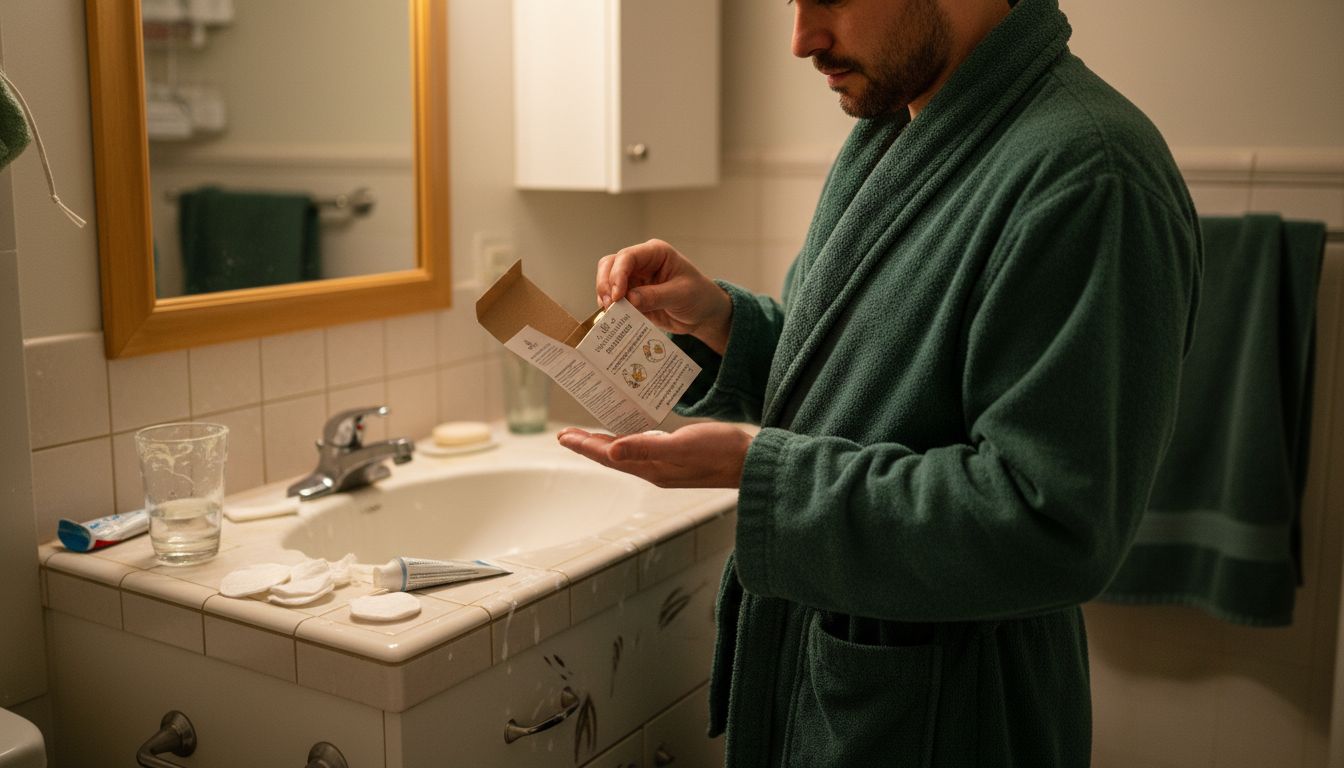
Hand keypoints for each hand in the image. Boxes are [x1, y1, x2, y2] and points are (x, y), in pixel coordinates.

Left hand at [556, 422, 751, 487]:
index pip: (608, 456)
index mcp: (651, 468)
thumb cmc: (721, 451)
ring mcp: (666, 466)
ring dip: (605, 444)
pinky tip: (629, 434)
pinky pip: (643, 450)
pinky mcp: (678, 459)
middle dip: (589, 445)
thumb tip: (611, 449)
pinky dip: (628, 440)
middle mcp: (654, 470)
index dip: (584, 446)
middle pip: (612, 456)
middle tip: (567, 435)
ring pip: (626, 454)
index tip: (563, 436)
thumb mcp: (682, 445)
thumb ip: (646, 448)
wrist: (751, 462)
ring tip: (588, 436)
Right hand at [596, 239, 732, 353]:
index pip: (627, 257)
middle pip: (610, 265)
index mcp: (655, 253)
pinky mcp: (631, 296)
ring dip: (605, 297)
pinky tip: (614, 319)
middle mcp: (641, 263)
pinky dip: (611, 309)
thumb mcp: (681, 295)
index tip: (617, 295)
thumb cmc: (699, 297)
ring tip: (611, 314)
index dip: (617, 274)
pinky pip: (614, 300)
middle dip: (605, 284)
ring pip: (607, 281)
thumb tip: (629, 300)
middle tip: (609, 305)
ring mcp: (634, 279)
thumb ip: (655, 296)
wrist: (703, 314)